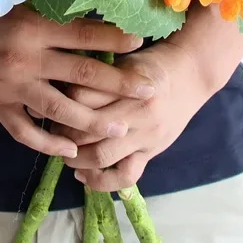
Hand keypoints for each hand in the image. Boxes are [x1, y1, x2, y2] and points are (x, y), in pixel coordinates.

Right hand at [0, 7, 155, 157]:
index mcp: (33, 25)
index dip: (117, 39)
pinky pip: (25, 131)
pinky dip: (48, 143)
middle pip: (83, 75)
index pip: (86, 35)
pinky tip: (69, 148)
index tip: (141, 43)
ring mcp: (10, 86)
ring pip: (60, 111)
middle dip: (120, 85)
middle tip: (148, 92)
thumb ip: (50, 7)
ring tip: (118, 129)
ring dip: (92, 122)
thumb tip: (92, 5)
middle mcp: (25, 57)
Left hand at [55, 41, 212, 190]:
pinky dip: (102, 182)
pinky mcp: (152, 152)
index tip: (51, 101)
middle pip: (87, 127)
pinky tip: (84, 178)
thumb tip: (60, 89)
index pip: (82, 95)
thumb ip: (98, 77)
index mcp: (127, 83)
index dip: (61, 100)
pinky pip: (126, 176)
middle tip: (52, 129)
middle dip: (63, 131)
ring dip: (76, 157)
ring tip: (65, 153)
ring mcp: (146, 135)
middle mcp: (137, 112)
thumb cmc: (151, 62)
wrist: (191, 73)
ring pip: (103, 154)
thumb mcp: (124, 61)